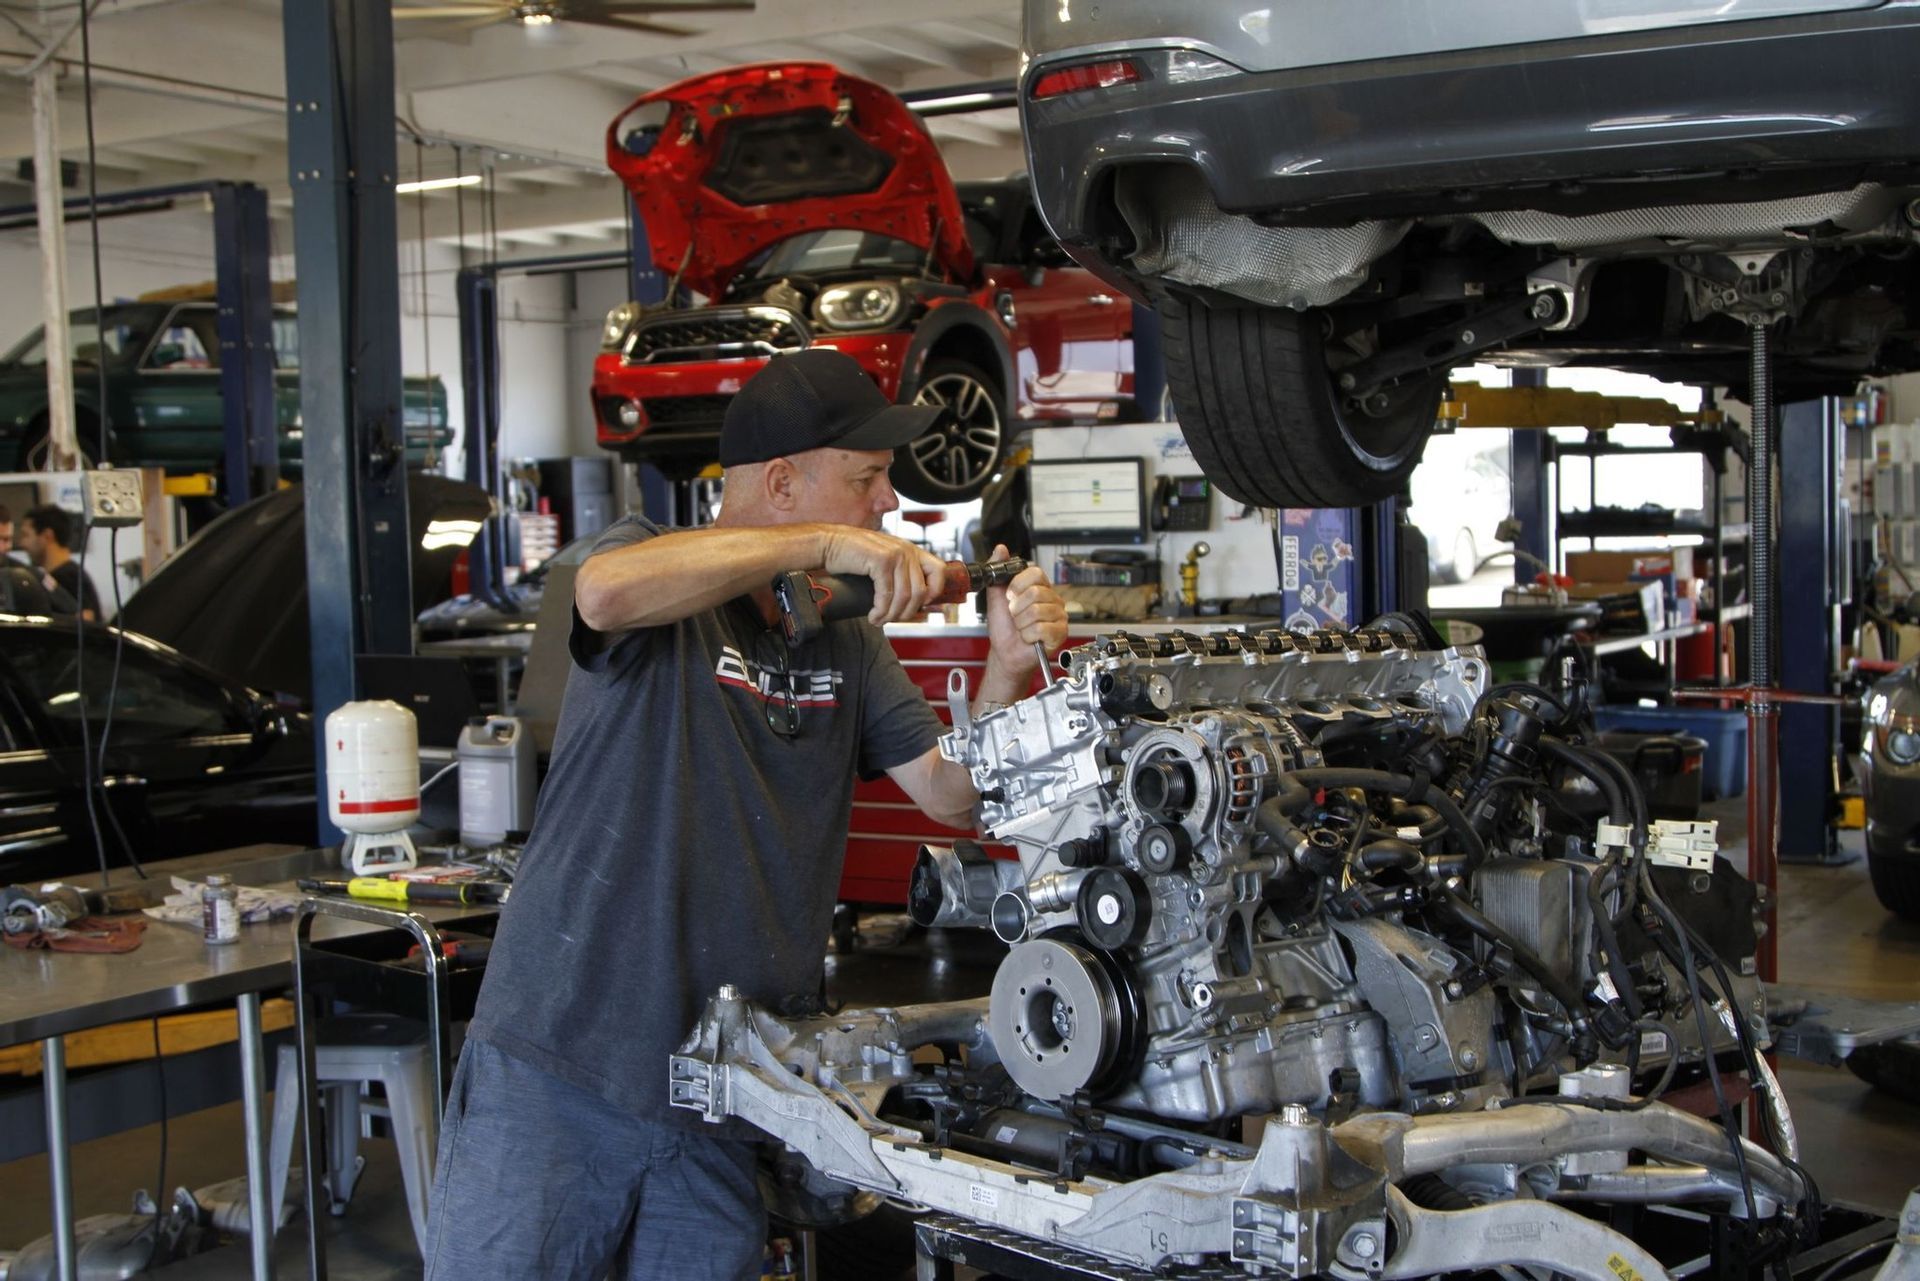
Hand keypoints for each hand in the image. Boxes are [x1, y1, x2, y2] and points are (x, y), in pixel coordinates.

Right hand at [818, 526, 950, 624]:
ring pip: (904, 597)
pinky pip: (887, 594)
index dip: (933, 592)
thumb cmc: (853, 555)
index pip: (939, 571)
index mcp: (911, 550)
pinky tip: (873, 615)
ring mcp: (895, 554)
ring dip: (891, 615)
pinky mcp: (881, 560)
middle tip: (891, 619)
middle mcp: (906, 550)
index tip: (917, 605)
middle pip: (920, 592)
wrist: (830, 543)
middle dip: (906, 613)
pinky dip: (880, 611)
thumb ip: (900, 573)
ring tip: (879, 620)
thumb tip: (914, 601)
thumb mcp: (884, 562)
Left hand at [984, 543, 1067, 677]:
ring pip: (1037, 612)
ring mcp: (1058, 616)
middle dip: (1017, 608)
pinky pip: (1042, 629)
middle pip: (1035, 593)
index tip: (1009, 597)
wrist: (1005, 651)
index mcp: (1039, 587)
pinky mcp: (1060, 633)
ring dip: (1021, 624)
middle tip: (1015, 617)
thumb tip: (1001, 549)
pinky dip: (1029, 635)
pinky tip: (1029, 637)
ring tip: (1022, 628)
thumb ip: (998, 571)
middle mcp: (1052, 599)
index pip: (1035, 573)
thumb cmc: (1004, 626)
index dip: (1018, 585)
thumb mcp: (996, 596)